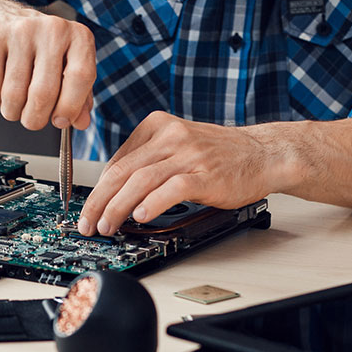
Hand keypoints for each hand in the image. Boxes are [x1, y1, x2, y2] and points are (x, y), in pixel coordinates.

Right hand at [0, 0, 95, 130]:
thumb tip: (81, 123)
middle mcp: (53, 28)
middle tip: (32, 121)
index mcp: (79, 37)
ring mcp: (21, 30)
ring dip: (13, 111)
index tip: (60, 121)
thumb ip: (79, 98)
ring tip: (15, 107)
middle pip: (44, 92)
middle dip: (36, 118)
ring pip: (14, 94)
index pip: (81, 76)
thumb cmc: (42, 52)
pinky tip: (0, 89)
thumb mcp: (67, 69)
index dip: (70, 106)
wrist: (1, 21)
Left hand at [77, 112, 286, 235]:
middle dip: (99, 201)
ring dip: (118, 207)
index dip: (99, 189)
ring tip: (108, 226)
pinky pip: (172, 188)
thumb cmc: (221, 155)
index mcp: (159, 126)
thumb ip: (150, 161)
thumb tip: (116, 192)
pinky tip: (141, 216)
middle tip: (88, 223)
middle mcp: (171, 136)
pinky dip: (153, 203)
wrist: (264, 153)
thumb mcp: (179, 145)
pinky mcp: (206, 174)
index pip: (117, 160)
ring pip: (141, 180)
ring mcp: (189, 154)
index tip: (90, 208)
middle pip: (123, 170)